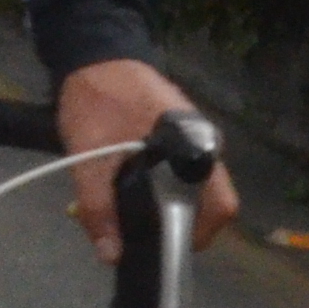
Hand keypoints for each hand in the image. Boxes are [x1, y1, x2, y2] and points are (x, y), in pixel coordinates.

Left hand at [54, 57, 242, 264]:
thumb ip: (99, 208)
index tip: (164, 245)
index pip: (220, 204)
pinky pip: (177, 170)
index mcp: (193, 145)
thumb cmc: (97, 101)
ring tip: (124, 213)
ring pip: (190, 187)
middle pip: (206, 201)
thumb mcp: (88, 159)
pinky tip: (126, 188)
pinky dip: (157, 186)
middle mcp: (202, 141)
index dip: (199, 234)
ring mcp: (191, 134)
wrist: (93, 53)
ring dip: (163, 205)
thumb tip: (112, 254)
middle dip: (174, 224)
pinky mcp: (176, 131)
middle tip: (137, 233)